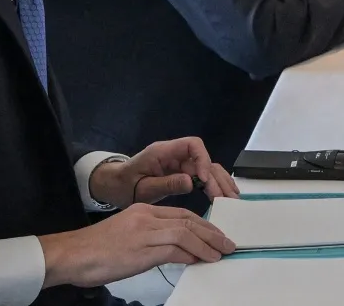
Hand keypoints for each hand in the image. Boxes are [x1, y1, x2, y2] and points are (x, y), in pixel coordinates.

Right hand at [39, 205, 233, 287]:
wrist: (70, 255)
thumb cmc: (95, 249)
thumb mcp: (128, 235)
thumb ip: (152, 238)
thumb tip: (177, 251)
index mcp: (144, 210)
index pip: (182, 214)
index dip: (203, 225)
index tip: (216, 235)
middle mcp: (147, 217)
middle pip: (189, 221)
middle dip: (212, 233)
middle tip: (227, 244)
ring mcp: (145, 232)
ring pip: (186, 233)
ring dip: (207, 245)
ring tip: (220, 254)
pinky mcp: (141, 249)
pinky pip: (174, 249)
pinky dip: (191, 254)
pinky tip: (201, 260)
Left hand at [88, 139, 238, 207]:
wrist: (112, 187)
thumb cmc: (123, 186)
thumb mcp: (142, 188)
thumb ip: (166, 184)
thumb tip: (192, 182)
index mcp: (163, 152)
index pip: (192, 145)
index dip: (202, 159)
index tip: (204, 180)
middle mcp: (175, 154)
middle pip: (203, 159)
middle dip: (216, 177)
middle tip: (226, 197)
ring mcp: (179, 163)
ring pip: (206, 168)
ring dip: (219, 181)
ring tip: (231, 198)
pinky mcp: (181, 173)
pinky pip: (201, 176)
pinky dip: (213, 184)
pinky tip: (224, 194)